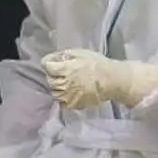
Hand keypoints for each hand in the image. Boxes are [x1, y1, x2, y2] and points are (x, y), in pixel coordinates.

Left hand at [40, 49, 157, 109]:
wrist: (111, 80)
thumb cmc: (97, 64)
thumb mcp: (80, 53)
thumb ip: (64, 55)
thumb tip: (52, 58)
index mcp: (65, 68)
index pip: (46, 65)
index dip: (48, 63)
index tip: (53, 62)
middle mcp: (63, 83)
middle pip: (49, 79)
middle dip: (53, 75)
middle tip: (61, 73)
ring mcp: (67, 95)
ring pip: (54, 92)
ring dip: (57, 87)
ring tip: (66, 83)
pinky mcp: (73, 104)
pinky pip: (62, 102)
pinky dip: (63, 97)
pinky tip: (70, 92)